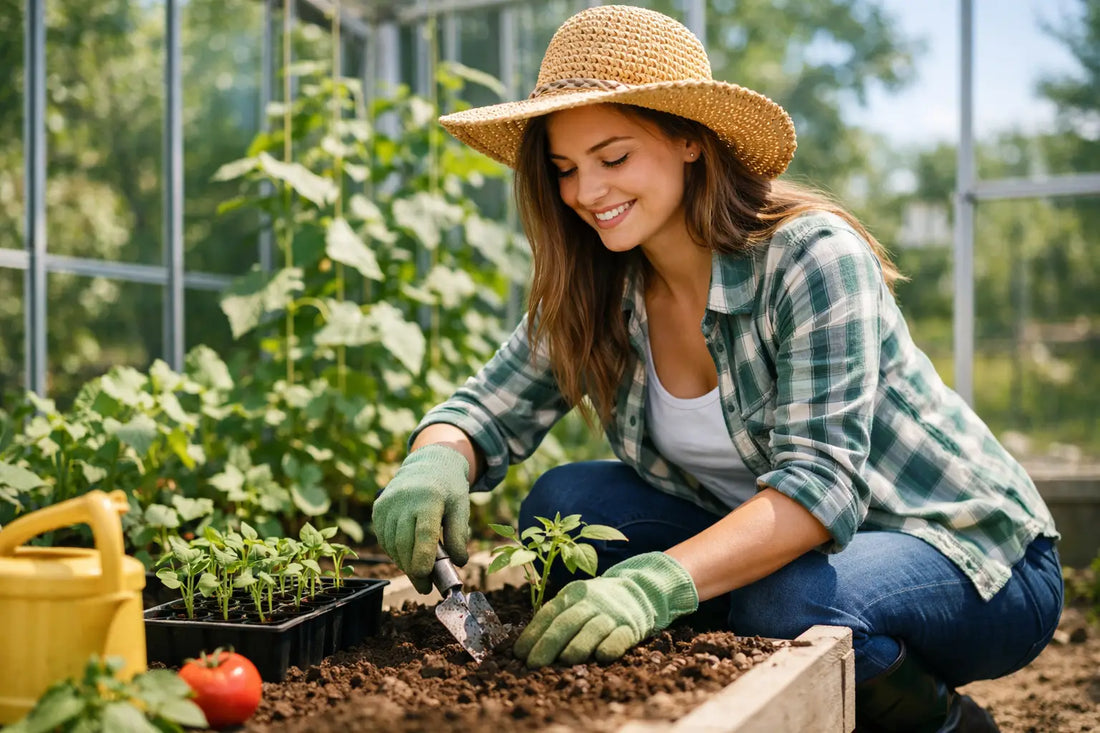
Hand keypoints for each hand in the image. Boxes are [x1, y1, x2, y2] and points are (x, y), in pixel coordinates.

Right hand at [372, 444, 469, 593]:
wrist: (428, 464)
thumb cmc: (448, 489)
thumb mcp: (461, 507)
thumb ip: (459, 535)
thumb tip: (459, 563)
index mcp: (429, 497)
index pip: (423, 533)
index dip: (423, 558)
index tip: (426, 577)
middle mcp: (404, 499)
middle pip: (405, 544)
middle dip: (414, 569)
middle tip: (425, 586)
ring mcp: (388, 503)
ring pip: (392, 545)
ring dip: (404, 563)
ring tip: (418, 571)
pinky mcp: (378, 508)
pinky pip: (384, 539)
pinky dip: (395, 552)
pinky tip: (407, 555)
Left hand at [513, 552, 698, 667]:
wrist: (639, 590)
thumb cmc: (597, 604)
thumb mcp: (575, 601)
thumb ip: (555, 619)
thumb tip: (524, 650)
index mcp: (572, 594)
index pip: (549, 614)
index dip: (533, 634)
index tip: (519, 654)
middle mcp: (591, 601)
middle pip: (567, 622)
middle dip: (549, 644)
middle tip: (534, 665)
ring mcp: (612, 613)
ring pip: (593, 628)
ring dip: (579, 645)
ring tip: (565, 661)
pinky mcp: (632, 625)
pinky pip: (621, 636)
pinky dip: (611, 646)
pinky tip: (602, 657)